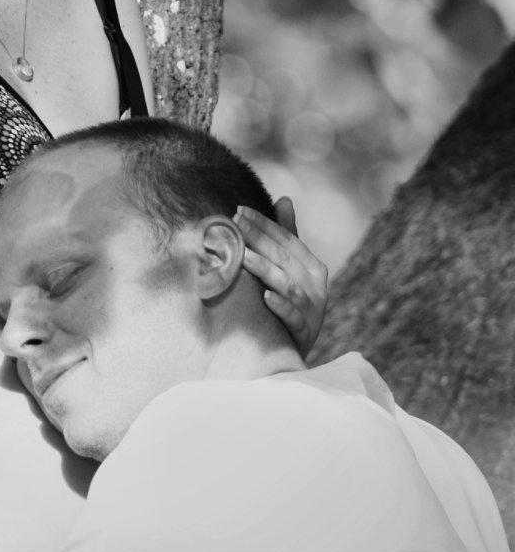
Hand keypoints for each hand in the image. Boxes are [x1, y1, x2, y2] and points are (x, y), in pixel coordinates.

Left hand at [234, 197, 328, 357]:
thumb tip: (285, 198)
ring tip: (242, 256)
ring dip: (265, 269)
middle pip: (284, 258)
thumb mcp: (291, 269)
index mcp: (313, 266)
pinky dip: (281, 307)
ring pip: (288, 285)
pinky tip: (265, 296)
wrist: (291, 352)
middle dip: (258, 239)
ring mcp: (312, 310)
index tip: (239, 211)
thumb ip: (288, 236)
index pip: (287, 239)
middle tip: (234, 225)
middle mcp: (316, 286)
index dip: (264, 224)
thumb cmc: (290, 303)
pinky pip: (294, 318)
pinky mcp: (305, 333)